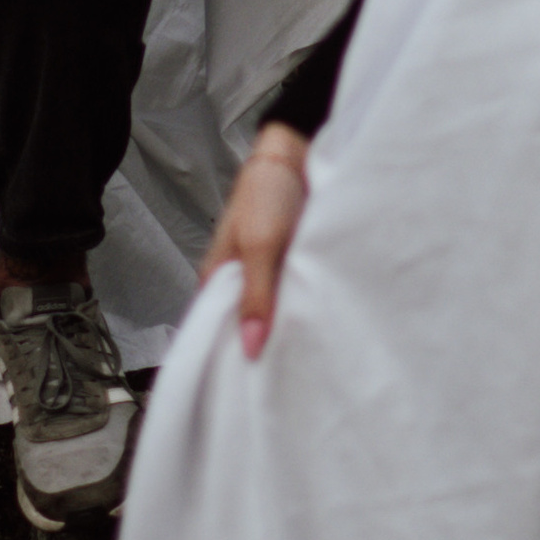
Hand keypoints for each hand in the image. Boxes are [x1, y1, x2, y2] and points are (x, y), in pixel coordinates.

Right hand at [200, 126, 310, 358]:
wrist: (300, 152)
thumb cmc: (266, 192)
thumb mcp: (259, 245)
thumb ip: (256, 296)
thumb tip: (249, 349)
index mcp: (219, 276)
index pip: (217, 328)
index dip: (231, 354)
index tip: (249, 387)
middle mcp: (244, 278)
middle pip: (249, 323)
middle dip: (265, 346)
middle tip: (287, 381)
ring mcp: (271, 272)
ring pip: (277, 311)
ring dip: (290, 327)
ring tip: (307, 362)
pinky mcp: (296, 265)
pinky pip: (298, 295)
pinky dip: (307, 308)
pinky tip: (322, 327)